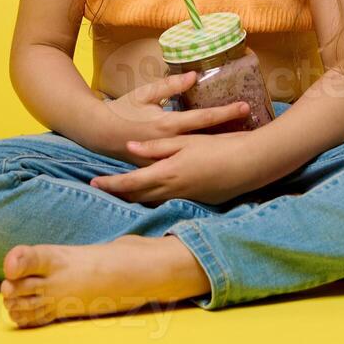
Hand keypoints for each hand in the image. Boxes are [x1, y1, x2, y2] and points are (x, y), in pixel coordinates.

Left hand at [90, 129, 261, 205]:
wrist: (249, 165)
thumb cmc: (219, 147)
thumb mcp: (185, 142)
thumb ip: (156, 148)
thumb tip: (130, 149)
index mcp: (167, 173)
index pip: (130, 183)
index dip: (111, 184)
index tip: (94, 182)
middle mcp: (173, 190)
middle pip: (137, 196)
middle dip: (118, 193)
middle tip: (101, 189)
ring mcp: (185, 198)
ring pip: (151, 201)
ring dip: (134, 198)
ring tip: (119, 192)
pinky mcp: (196, 201)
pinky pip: (167, 202)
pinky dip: (153, 199)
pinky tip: (150, 193)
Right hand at [99, 70, 252, 165]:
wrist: (101, 134)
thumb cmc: (123, 109)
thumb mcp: (145, 94)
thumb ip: (169, 86)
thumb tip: (194, 76)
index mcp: (167, 125)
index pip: (203, 118)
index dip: (225, 112)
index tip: (246, 107)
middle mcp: (171, 145)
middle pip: (209, 140)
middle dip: (232, 135)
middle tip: (256, 130)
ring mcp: (167, 161)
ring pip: (201, 157)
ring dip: (222, 151)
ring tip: (246, 149)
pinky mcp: (164, 170)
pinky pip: (188, 167)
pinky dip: (206, 164)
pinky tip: (221, 164)